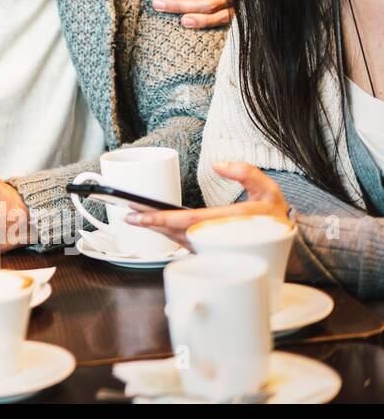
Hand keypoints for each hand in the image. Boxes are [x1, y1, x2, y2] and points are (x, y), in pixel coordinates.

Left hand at [124, 161, 288, 247]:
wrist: (289, 249)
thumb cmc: (275, 218)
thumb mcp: (269, 190)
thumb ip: (247, 173)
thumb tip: (219, 164)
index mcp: (231, 224)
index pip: (190, 222)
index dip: (163, 219)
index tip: (140, 215)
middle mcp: (219, 241)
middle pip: (177, 234)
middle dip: (152, 225)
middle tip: (129, 215)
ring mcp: (214, 252)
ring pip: (179, 241)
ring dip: (158, 230)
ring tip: (136, 217)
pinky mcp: (212, 255)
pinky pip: (186, 245)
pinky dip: (170, 236)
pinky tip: (156, 226)